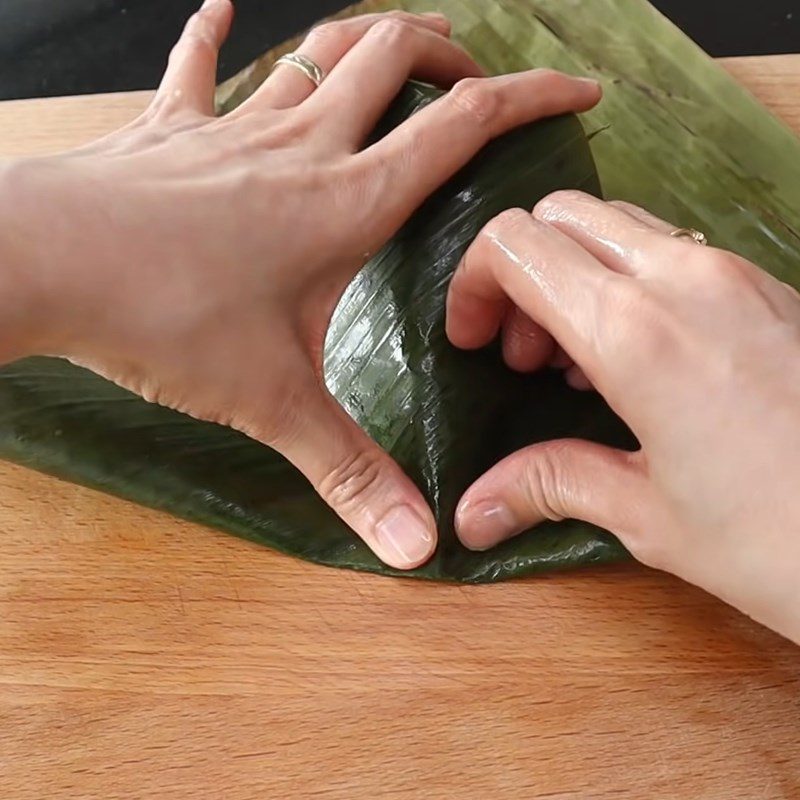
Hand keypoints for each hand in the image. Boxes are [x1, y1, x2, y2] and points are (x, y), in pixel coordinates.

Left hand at [0, 1, 600, 568]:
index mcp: (347, 203)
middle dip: (448, 53)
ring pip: (316, 53)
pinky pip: (196, 66)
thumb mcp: (275, 403)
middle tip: (474, 75)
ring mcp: (232, 129)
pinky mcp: (169, 131)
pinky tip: (222, 12)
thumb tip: (418, 548)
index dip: (531, 98)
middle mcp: (301, 148)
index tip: (576, 92)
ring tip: (397, 47)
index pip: (462, 127)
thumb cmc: (163, 320)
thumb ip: (351, 472)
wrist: (43, 265)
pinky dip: (212, 36)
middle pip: (392, 58)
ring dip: (363, 42)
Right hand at [448, 190, 799, 641]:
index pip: (514, 245)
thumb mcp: (647, 516)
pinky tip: (639, 361)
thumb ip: (547, 485)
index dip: (472, 285)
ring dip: (572, 276)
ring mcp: (734, 273)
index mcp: (634, 331)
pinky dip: (626, 283)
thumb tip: (472, 511)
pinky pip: (670, 251)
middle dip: (518, 274)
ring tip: (576, 362)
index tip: (471, 342)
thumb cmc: (783, 540)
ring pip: (615, 226)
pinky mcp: (769, 288)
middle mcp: (683, 277)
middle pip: (559, 217)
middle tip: (520, 353)